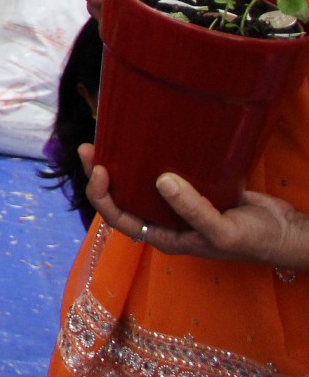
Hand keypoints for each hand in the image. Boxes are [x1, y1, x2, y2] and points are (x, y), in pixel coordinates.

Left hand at [79, 143, 308, 269]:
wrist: (286, 231)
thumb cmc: (254, 240)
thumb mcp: (222, 231)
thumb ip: (192, 210)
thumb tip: (161, 181)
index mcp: (164, 236)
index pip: (120, 219)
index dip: (102, 197)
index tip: (99, 170)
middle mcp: (164, 219)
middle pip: (122, 197)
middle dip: (101, 174)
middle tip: (90, 146)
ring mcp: (177, 202)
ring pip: (138, 182)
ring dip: (121, 163)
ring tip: (108, 136)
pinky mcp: (193, 186)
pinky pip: (163, 171)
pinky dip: (149, 157)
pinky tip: (142, 138)